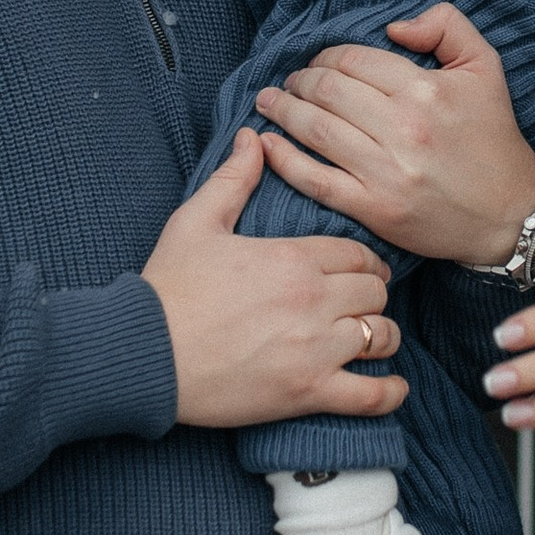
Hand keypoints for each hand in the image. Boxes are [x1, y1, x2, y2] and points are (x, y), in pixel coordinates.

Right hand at [144, 131, 406, 429]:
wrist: (142, 353)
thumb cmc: (168, 288)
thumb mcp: (195, 222)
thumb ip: (232, 180)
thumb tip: (253, 139)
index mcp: (293, 258)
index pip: (358, 254)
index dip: (365, 262)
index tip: (361, 271)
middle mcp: (314, 300)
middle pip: (376, 292)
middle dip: (373, 296)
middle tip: (362, 304)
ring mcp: (315, 349)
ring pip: (383, 336)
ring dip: (382, 336)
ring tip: (372, 340)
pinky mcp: (308, 391)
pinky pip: (371, 396)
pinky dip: (389, 393)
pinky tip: (391, 387)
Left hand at [253, 4, 534, 266]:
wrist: (510, 213)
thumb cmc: (494, 138)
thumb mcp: (486, 67)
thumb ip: (447, 25)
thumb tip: (394, 26)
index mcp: (426, 90)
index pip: (354, 61)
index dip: (326, 56)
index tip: (317, 62)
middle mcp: (403, 129)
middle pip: (328, 91)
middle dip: (300, 81)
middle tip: (290, 81)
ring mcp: (386, 172)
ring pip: (316, 130)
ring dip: (283, 111)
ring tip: (269, 102)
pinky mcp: (375, 209)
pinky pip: (315, 180)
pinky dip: (284, 160)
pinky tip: (266, 144)